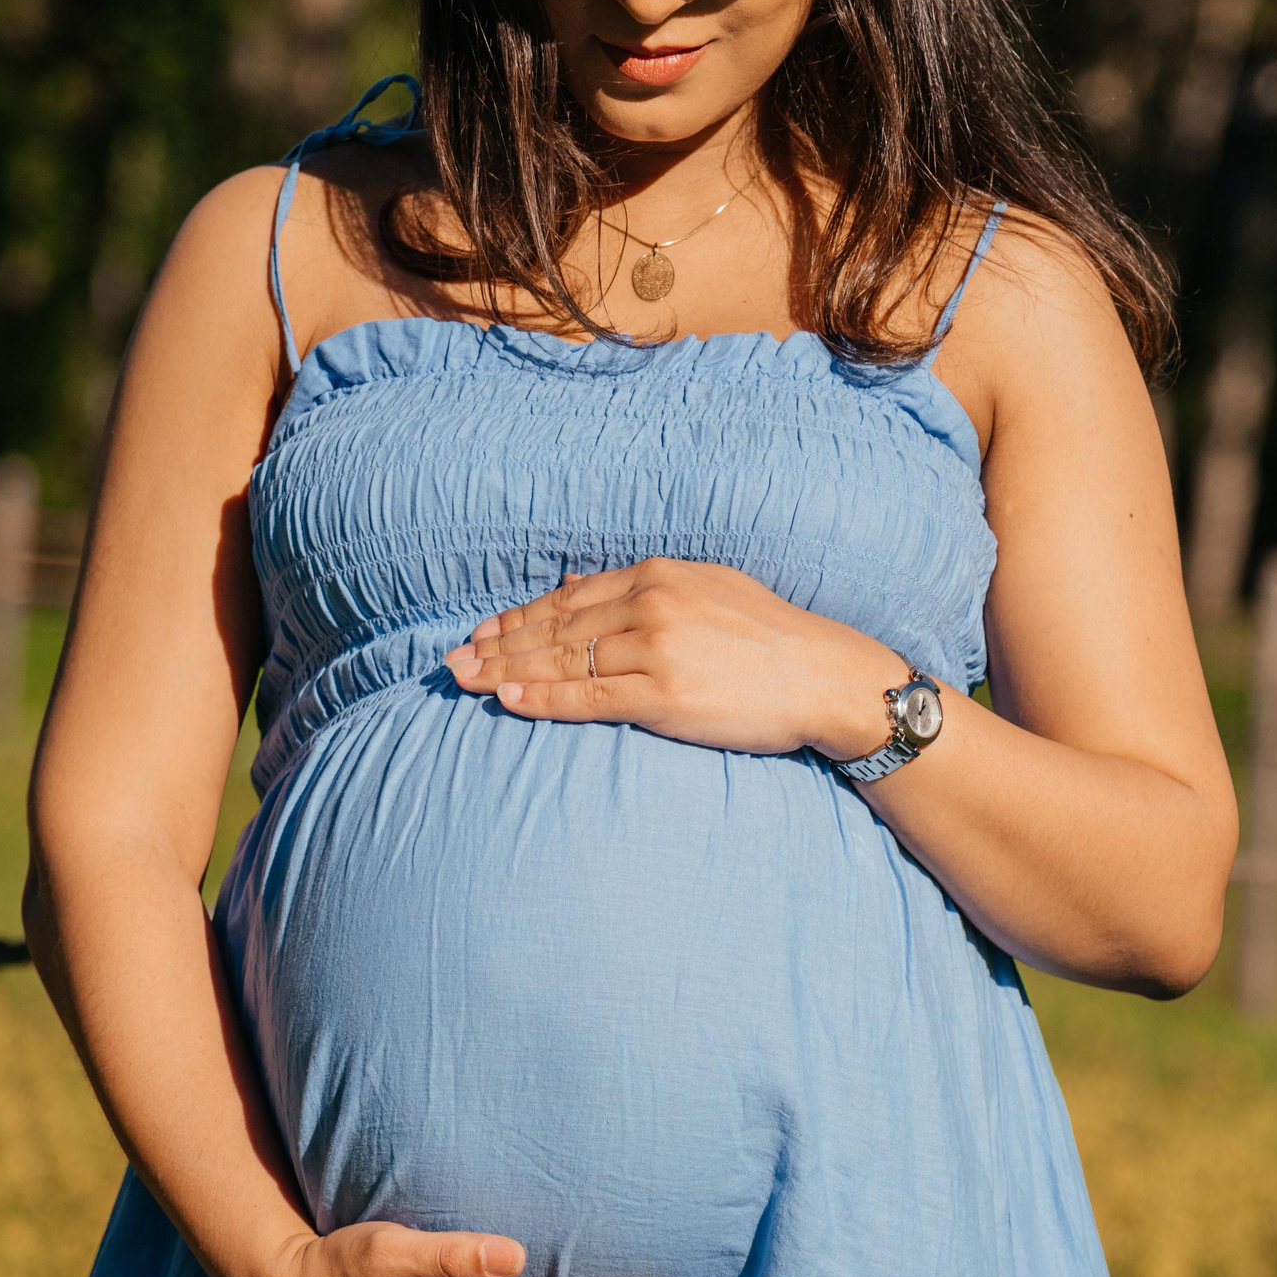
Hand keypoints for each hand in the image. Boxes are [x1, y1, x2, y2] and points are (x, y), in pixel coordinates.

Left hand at [443, 559, 908, 760]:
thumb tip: (577, 588)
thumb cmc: (770, 639)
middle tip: (452, 661)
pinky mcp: (663, 695)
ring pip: (562, 662)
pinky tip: (508, 701)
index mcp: (658, 575)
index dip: (519, 616)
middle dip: (497, 645)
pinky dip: (543, 700)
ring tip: (465, 680)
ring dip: (506, 672)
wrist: (823, 676)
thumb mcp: (707, 590)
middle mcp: (649, 605)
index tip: (482, 632)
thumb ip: (645, 590)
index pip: (569, 597)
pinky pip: (588, 698)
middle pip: (554, 628)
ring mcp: (654, 650)